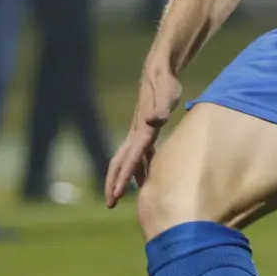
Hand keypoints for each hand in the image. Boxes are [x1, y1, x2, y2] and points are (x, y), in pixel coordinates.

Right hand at [105, 60, 183, 206]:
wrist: (158, 71)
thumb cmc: (165, 84)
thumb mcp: (167, 93)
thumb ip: (161, 106)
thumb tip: (156, 119)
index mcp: (142, 129)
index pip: (131, 157)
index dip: (124, 177)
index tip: (116, 194)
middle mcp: (136, 133)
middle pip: (120, 162)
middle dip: (113, 183)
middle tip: (110, 204)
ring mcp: (138, 132)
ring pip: (128, 160)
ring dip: (124, 178)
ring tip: (122, 197)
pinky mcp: (145, 130)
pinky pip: (139, 154)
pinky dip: (140, 168)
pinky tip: (147, 177)